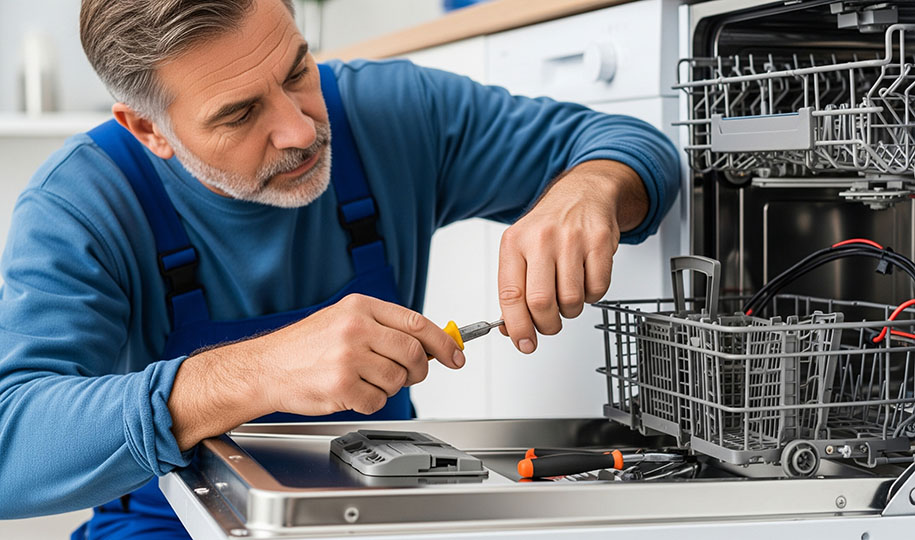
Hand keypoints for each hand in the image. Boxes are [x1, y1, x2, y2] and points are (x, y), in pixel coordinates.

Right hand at [251, 294, 464, 415]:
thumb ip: (384, 328)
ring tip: (364, 379)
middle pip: (413, 353)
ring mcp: (348, 357)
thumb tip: (430, 343)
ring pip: (397, 380)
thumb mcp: (344, 320)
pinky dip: (370, 402)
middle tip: (408, 374)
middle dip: (418, 369)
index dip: (443, 343)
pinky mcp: (341, 385)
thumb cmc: (305, 347)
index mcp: (360, 307)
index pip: (416, 323)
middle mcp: (355, 328)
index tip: (456, 356)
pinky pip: (377, 401)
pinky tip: (350, 392)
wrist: (266, 368)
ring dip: (388, 386)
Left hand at [497, 160, 647, 352]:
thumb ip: (514, 289)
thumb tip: (512, 329)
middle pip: (541, 302)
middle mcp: (541, 239)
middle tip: (549, 324)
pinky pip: (598, 289)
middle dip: (546, 324)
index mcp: (514, 243)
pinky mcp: (600, 242)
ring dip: (571, 310)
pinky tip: (585, 281)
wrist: (582, 194)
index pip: (510, 295)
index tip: (523, 343)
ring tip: (568, 296)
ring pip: (571, 300)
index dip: (517, 326)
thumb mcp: (520, 250)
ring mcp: (572, 240)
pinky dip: (592, 296)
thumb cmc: (548, 227)